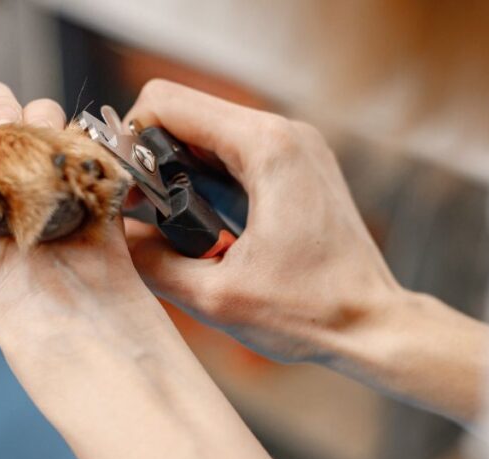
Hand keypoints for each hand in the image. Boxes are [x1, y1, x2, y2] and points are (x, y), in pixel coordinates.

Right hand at [124, 80, 402, 362]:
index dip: (128, 138)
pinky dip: (204, 176)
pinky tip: (199, 222)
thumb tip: (115, 237)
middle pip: (186, 112)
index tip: (122, 186)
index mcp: (266, 148)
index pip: (166, 102)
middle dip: (150, 155)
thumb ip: (150, 261)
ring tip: (166, 222)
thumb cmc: (312, 312)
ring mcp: (295, 145)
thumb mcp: (214, 296)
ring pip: (207, 131)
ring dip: (176, 168)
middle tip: (137, 209)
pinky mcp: (298, 164)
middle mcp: (284, 132)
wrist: (373, 325)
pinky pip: (233, 150)